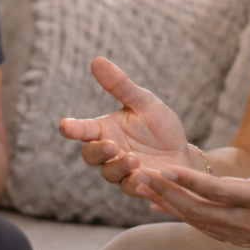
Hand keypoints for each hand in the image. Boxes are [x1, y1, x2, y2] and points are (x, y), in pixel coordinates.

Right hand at [58, 57, 193, 197]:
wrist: (184, 154)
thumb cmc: (161, 127)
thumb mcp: (144, 102)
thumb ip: (121, 85)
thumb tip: (96, 60)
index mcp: (106, 130)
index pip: (83, 129)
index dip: (73, 128)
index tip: (66, 126)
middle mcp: (110, 152)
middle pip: (90, 155)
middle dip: (98, 151)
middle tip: (112, 145)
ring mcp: (123, 172)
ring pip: (109, 173)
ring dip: (119, 167)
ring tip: (134, 159)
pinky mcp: (140, 186)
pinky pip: (131, 188)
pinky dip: (136, 183)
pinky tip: (144, 176)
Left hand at [139, 105, 249, 249]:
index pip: (219, 191)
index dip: (191, 182)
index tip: (165, 169)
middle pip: (200, 211)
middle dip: (168, 195)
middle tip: (141, 178)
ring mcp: (243, 235)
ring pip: (198, 222)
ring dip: (168, 207)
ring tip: (141, 188)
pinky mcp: (240, 241)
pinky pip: (204, 229)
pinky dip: (180, 216)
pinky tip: (158, 205)